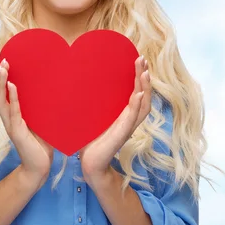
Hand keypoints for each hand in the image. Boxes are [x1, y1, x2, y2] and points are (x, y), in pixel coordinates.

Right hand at [0, 58, 53, 185]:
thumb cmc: (41, 143)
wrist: (39, 167)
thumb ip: (39, 107)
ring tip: (2, 69)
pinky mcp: (18, 132)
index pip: (0, 92)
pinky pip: (14, 112)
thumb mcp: (39, 120)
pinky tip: (13, 86)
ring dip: (0, 83)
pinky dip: (13, 98)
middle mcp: (7, 118)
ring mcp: (11, 125)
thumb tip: (51, 88)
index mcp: (11, 114)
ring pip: (0, 101)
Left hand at [79, 55, 151, 182]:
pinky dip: (136, 107)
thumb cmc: (90, 141)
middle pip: (144, 95)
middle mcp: (129, 120)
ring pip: (143, 106)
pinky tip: (138, 95)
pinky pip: (132, 119)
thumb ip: (93, 103)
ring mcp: (127, 128)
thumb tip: (79, 82)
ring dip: (144, 88)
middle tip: (143, 58)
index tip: (138, 59)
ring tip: (145, 73)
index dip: (139, 76)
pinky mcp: (121, 136)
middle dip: (144, 76)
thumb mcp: (93, 118)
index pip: (137, 91)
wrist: (90, 165)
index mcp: (124, 114)